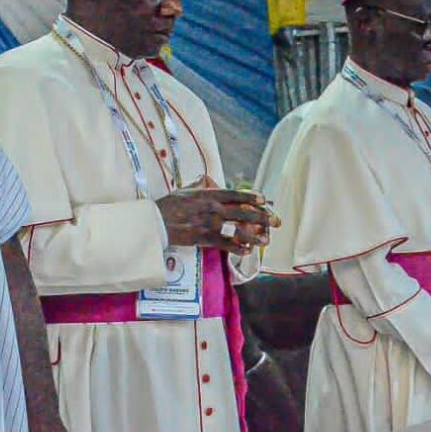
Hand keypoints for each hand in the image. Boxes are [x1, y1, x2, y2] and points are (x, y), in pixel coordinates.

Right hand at [157, 179, 276, 255]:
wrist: (154, 221)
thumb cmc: (169, 205)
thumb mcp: (186, 190)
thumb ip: (200, 186)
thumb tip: (207, 180)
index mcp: (209, 195)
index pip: (235, 194)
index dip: (251, 197)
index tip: (264, 200)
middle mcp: (213, 208)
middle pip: (243, 212)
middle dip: (262, 217)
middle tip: (276, 221)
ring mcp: (209, 224)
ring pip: (237, 230)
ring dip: (254, 236)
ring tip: (266, 241)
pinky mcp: (203, 238)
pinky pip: (224, 244)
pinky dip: (236, 248)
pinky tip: (246, 251)